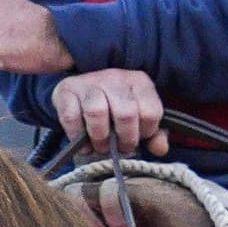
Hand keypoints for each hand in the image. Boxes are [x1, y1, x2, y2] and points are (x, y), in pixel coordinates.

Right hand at [52, 68, 169, 157]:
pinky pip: (71, 117)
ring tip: (101, 147)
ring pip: (97, 112)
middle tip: (119, 148)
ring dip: (100, 138)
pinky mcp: (67, 90)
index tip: (138, 139)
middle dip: (124, 138)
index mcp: (139, 81)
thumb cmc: (113, 107)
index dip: (145, 132)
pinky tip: (83, 145)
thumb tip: (160, 148)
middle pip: (125, 113)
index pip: (150, 111)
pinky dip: (77, 136)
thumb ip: (154, 134)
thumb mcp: (138, 116)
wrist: (79, 91)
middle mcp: (115, 77)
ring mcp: (89, 81)